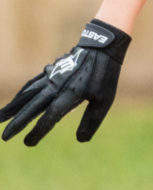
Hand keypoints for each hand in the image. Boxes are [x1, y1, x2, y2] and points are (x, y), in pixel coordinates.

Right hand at [0, 19, 130, 145]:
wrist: (102, 47)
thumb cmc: (105, 75)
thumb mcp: (104, 99)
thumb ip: (91, 120)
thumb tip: (81, 140)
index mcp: (70, 94)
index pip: (50, 116)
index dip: (38, 130)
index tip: (28, 143)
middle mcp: (57, 86)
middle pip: (33, 107)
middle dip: (18, 122)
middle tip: (4, 137)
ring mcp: (52, 77)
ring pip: (28, 93)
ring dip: (14, 106)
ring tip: (0, 117)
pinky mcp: (51, 70)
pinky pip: (32, 83)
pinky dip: (22, 92)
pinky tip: (17, 99)